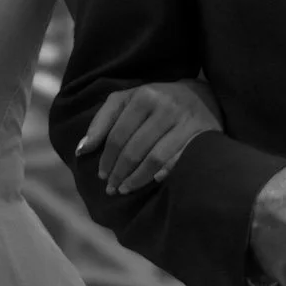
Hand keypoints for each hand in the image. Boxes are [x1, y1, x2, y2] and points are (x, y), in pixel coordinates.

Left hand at [76, 78, 223, 194]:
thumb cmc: (158, 100)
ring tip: (126, 189)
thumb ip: (103, 120)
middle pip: (135, 150)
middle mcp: (165, 107)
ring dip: (137, 178)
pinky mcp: (203, 135)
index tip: (101, 175)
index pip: (118, 136)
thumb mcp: (128, 100)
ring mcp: (186, 122)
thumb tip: (81, 150)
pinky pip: (180, 160)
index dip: (107, 159)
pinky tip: (154, 181)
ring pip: (155, 159)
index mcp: (144, 96)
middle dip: (119, 173)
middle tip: (112, 188)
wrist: (203, 96)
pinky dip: (165, 172)